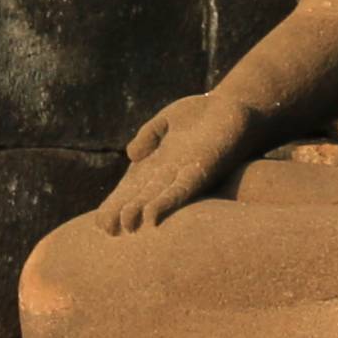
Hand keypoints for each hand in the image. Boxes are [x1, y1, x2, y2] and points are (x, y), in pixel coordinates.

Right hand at [96, 93, 256, 231]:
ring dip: (141, 212)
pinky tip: (152, 216)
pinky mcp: (203, 170)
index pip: (130, 187)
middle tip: (106, 229)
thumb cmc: (201, 116)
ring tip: (125, 226)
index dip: (115, 203)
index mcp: (155, 163)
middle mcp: (168, 173)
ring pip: (157, 197)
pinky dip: (165, 203)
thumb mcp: (166, 121)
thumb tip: (132, 155)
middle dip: (123, 212)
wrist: (236, 108)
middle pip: (140, 196)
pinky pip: (182, 190)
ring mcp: (185, 173)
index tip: (102, 221)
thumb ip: (148, 135)